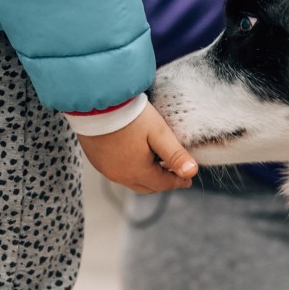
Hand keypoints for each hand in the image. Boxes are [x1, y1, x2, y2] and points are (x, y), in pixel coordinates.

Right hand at [77, 103, 198, 193]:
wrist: (96, 102)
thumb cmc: (128, 115)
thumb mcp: (158, 132)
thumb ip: (175, 154)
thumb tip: (192, 172)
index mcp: (137, 172)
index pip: (162, 184)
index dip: (178, 182)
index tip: (188, 180)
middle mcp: (119, 176)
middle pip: (147, 186)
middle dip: (163, 182)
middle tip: (175, 175)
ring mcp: (106, 169)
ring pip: (132, 181)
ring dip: (146, 177)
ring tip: (158, 165)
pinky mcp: (97, 160)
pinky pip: (118, 172)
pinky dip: (131, 170)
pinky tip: (136, 157)